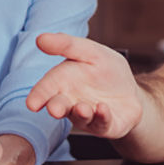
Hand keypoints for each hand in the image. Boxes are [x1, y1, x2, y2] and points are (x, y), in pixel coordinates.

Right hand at [26, 33, 142, 138]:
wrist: (131, 91)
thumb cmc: (105, 70)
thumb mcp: (90, 52)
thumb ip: (66, 45)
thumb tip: (40, 38)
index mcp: (62, 82)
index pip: (46, 89)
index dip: (38, 96)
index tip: (31, 104)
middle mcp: (70, 102)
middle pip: (59, 106)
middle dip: (56, 108)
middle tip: (54, 109)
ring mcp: (87, 117)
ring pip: (80, 117)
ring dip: (81, 113)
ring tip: (83, 108)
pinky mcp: (105, 126)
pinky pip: (102, 124)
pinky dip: (102, 117)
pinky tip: (103, 108)